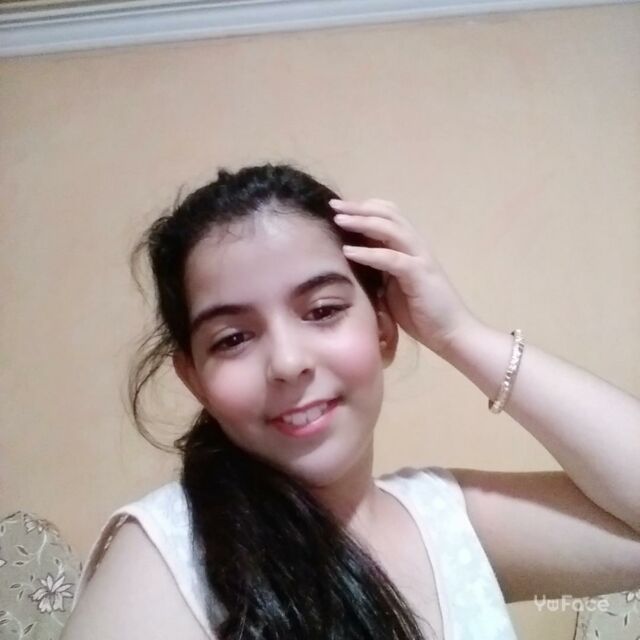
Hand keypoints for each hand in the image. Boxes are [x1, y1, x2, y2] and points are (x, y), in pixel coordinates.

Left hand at [329, 198, 476, 355]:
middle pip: (387, 215)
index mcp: (410, 247)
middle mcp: (416, 246)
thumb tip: (350, 263)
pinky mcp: (419, 274)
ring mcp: (420, 258)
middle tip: (334, 205)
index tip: (339, 207)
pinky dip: (368, 253)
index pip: (389, 215)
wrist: (451, 333)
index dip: (365, 207)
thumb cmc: (421, 314)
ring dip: (362, 222)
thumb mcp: (392, 287)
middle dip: (359, 208)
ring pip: (390, 229)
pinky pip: (391, 258)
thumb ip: (378, 271)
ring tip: (339, 220)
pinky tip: (348, 252)